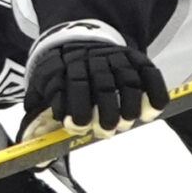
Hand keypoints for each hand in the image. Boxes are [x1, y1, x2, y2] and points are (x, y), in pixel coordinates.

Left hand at [24, 26, 169, 136]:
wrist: (82, 36)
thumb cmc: (62, 73)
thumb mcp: (43, 87)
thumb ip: (38, 118)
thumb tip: (36, 156)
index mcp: (67, 67)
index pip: (72, 86)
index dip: (76, 108)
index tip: (77, 126)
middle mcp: (94, 61)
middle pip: (103, 87)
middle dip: (106, 113)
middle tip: (106, 130)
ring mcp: (118, 59)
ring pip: (129, 83)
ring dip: (130, 107)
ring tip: (126, 123)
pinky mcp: (138, 59)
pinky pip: (151, 74)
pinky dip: (155, 94)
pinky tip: (152, 112)